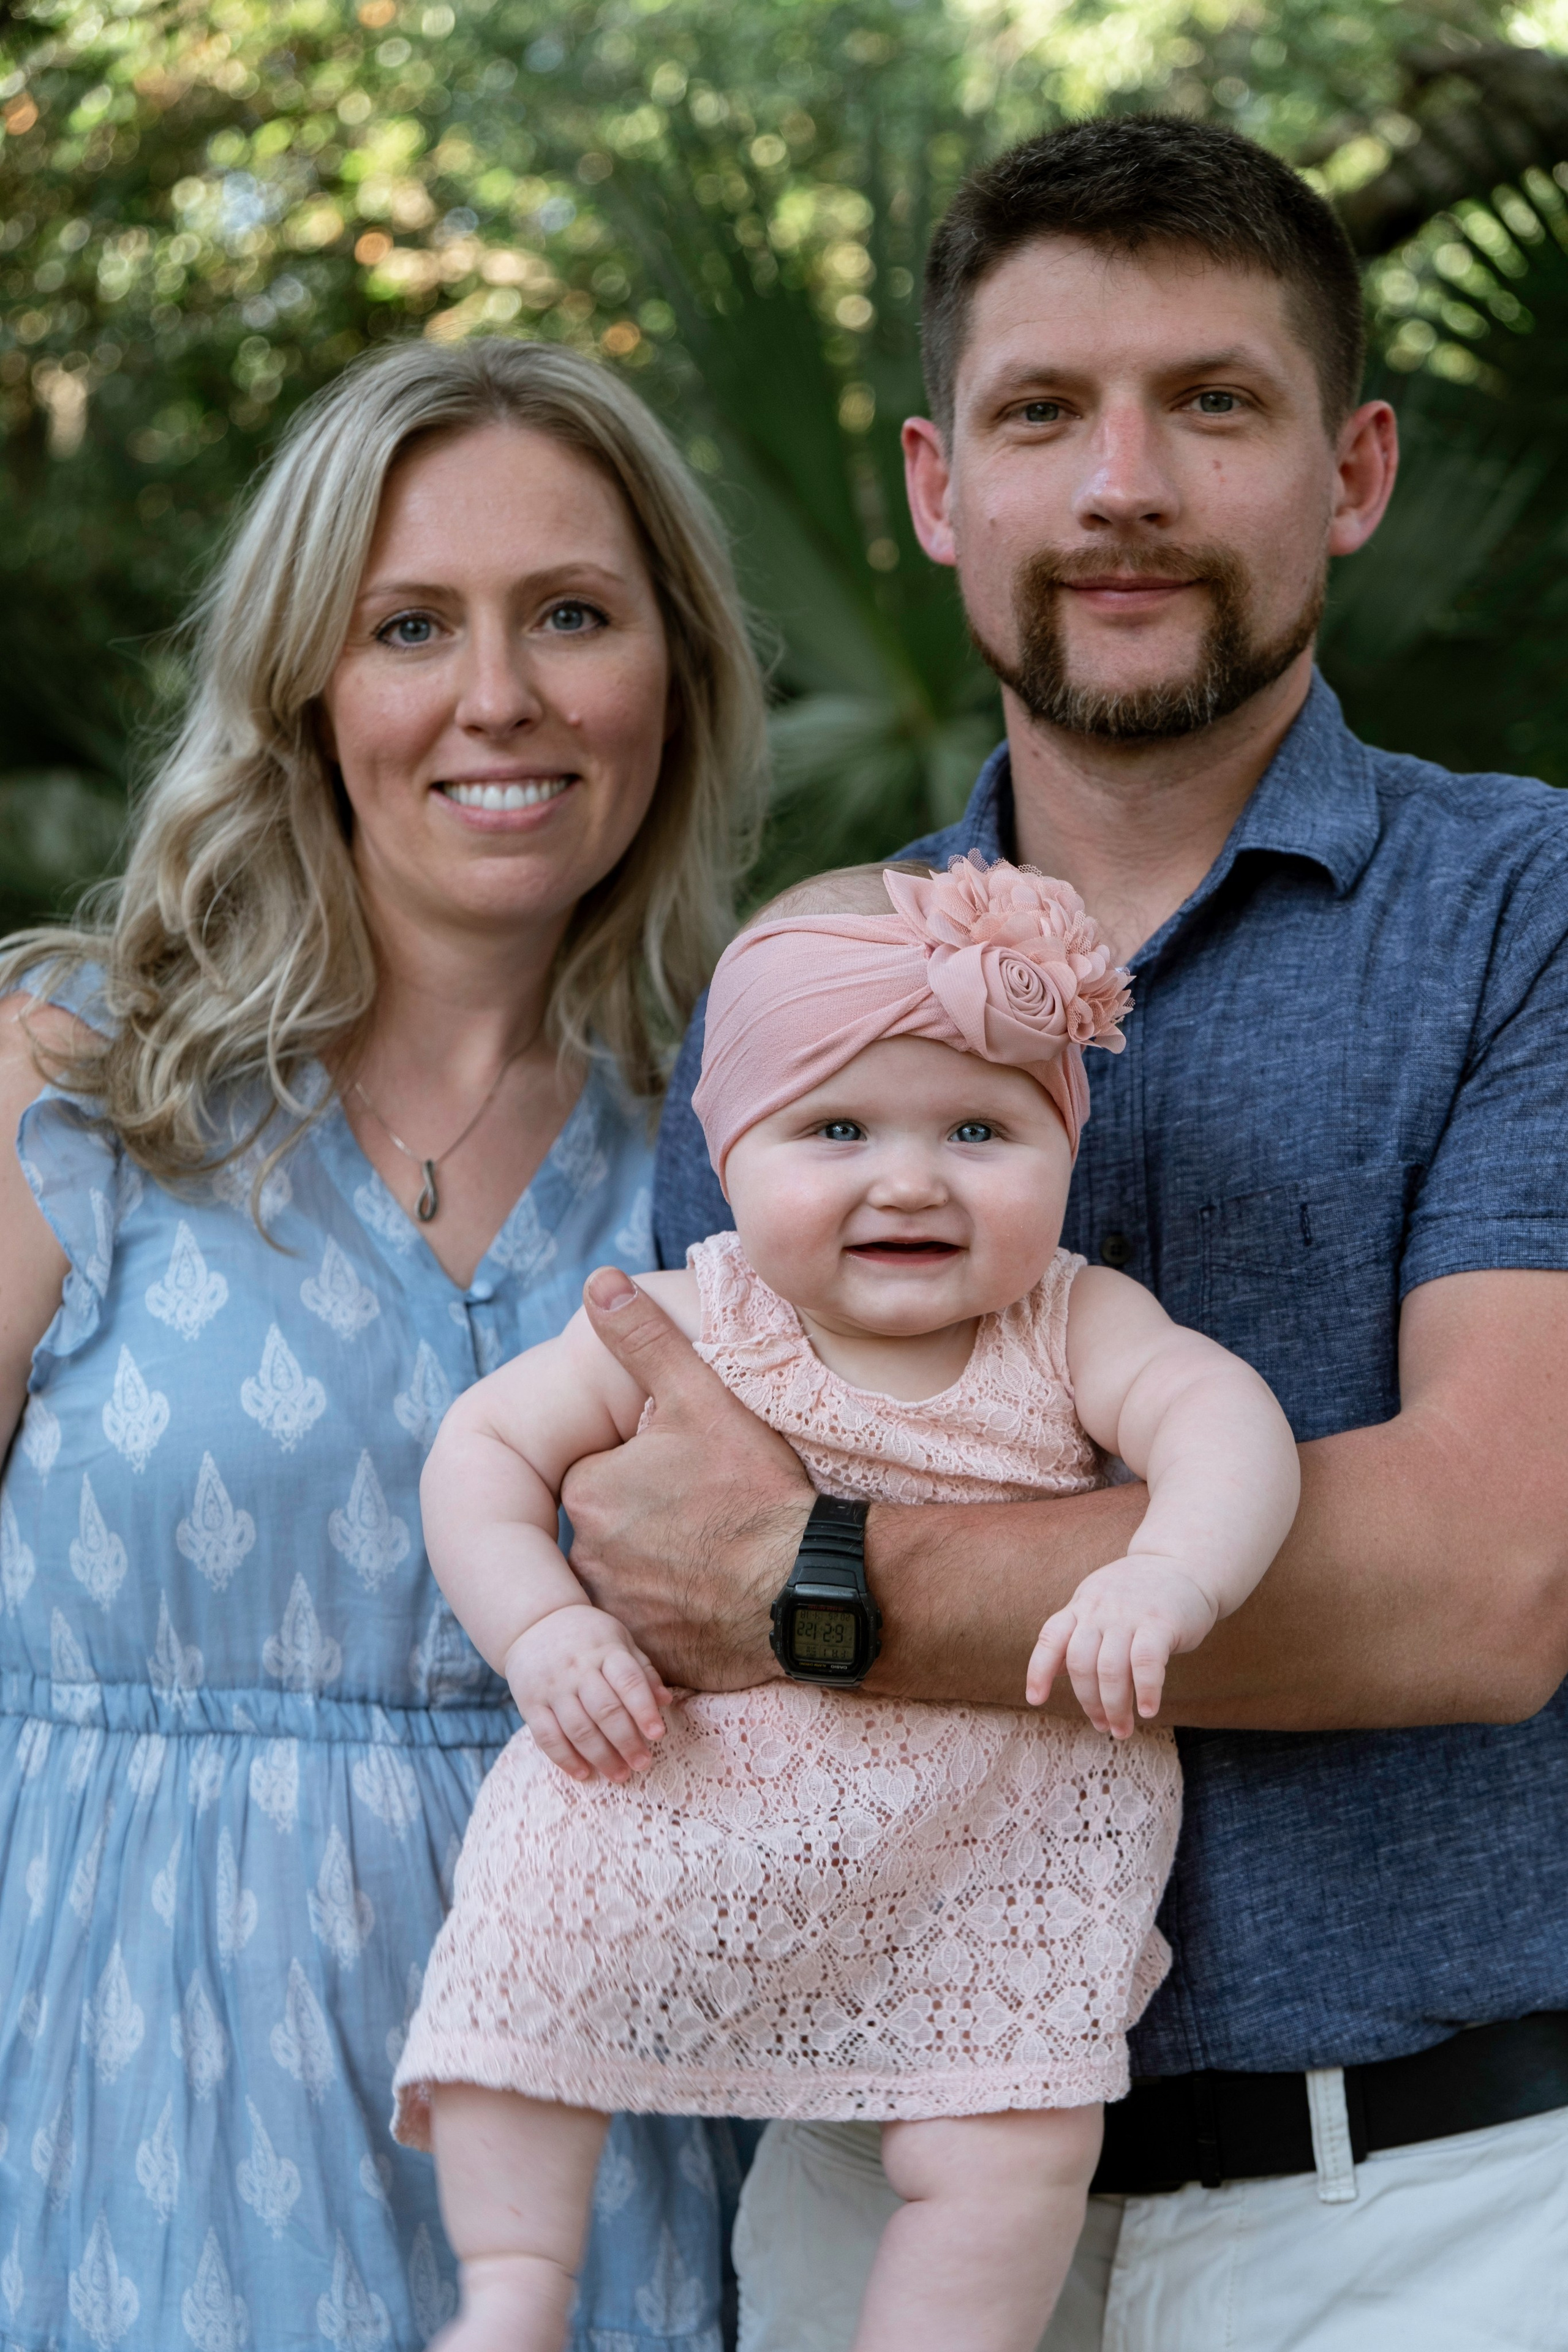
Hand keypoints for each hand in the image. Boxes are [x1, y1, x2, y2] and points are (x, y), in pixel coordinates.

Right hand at [505, 1605, 677, 1782]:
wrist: (534, 1623)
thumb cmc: (588, 1636)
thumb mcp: (619, 1640)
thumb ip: (642, 1671)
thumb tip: (666, 1701)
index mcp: (605, 1651)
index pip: (628, 1681)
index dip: (644, 1709)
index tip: (658, 1734)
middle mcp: (577, 1668)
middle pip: (604, 1710)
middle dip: (626, 1741)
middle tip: (642, 1764)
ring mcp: (552, 1687)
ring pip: (578, 1728)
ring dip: (600, 1756)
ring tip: (619, 1775)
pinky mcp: (530, 1703)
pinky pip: (546, 1736)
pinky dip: (565, 1758)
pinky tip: (583, 1774)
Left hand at [560, 1268, 814, 1690]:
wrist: (809, 1587)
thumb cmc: (756, 1490)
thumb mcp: (702, 1400)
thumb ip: (645, 1340)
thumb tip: (599, 1281)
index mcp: (591, 1493)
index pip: (600, 1475)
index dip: (646, 1471)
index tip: (689, 1476)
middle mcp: (588, 1558)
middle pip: (611, 1530)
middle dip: (648, 1523)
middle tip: (709, 1517)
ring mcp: (618, 1615)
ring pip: (628, 1581)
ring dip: (659, 1572)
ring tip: (717, 1559)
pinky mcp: (651, 1658)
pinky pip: (652, 1632)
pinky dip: (676, 1620)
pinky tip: (716, 1602)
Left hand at [1026, 1555, 1218, 1737]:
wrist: (1185, 1562)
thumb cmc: (1139, 1593)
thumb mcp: (1099, 1602)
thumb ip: (1078, 1633)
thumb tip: (1053, 1673)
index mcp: (1082, 1606)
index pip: (1050, 1637)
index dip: (1038, 1670)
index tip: (1035, 1699)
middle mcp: (1100, 1609)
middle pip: (1080, 1663)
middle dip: (1089, 1703)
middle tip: (1103, 1727)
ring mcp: (1129, 1614)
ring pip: (1110, 1669)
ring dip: (1114, 1706)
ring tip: (1122, 1730)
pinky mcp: (1161, 1622)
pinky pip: (1146, 1662)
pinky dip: (1145, 1691)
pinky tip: (1148, 1710)